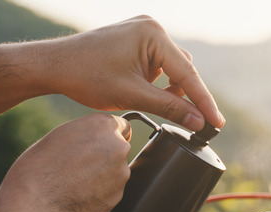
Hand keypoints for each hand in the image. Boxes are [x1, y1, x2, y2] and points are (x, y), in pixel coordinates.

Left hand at [0, 16, 223, 140]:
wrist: (54, 66)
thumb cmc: (86, 76)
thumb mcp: (132, 96)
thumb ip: (169, 108)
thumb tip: (198, 121)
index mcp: (153, 34)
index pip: (187, 74)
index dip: (204, 102)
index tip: (217, 124)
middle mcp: (152, 28)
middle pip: (183, 69)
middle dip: (187, 97)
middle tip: (195, 125)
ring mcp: (143, 33)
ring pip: (171, 68)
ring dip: (171, 91)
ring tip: (166, 112)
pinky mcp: (135, 42)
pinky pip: (158, 65)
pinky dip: (158, 84)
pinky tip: (151, 97)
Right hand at [0, 114, 131, 211]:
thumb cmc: (33, 174)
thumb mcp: (55, 141)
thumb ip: (84, 137)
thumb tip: (106, 139)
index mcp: (100, 126)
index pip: (119, 125)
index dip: (103, 137)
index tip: (89, 147)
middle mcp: (117, 149)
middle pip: (120, 149)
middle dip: (104, 158)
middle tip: (76, 169)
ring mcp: (120, 176)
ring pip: (117, 173)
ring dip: (102, 178)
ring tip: (71, 186)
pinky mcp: (117, 199)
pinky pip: (112, 194)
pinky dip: (99, 196)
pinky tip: (76, 200)